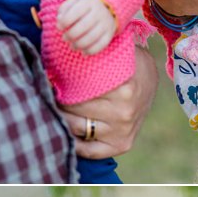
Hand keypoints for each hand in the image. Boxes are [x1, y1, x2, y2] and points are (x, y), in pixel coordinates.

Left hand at [56, 0, 117, 57]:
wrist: (104, 9)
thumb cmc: (81, 9)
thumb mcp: (72, 4)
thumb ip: (63, 11)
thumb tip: (59, 23)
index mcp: (88, 2)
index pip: (74, 13)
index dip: (63, 23)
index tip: (60, 27)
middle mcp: (99, 12)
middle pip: (82, 26)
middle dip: (69, 35)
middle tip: (65, 37)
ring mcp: (106, 23)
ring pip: (91, 38)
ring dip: (77, 45)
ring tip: (72, 46)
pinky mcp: (109, 34)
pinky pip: (99, 46)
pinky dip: (89, 51)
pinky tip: (82, 51)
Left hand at [59, 43, 157, 159]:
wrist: (150, 83)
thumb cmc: (128, 64)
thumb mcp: (120, 52)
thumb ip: (99, 51)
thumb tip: (67, 45)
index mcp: (124, 88)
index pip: (80, 89)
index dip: (60, 83)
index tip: (49, 79)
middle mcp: (124, 111)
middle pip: (74, 108)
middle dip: (57, 100)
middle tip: (47, 93)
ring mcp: (122, 130)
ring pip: (76, 127)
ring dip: (61, 118)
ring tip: (51, 107)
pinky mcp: (121, 145)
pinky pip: (88, 151)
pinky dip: (74, 143)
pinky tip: (65, 130)